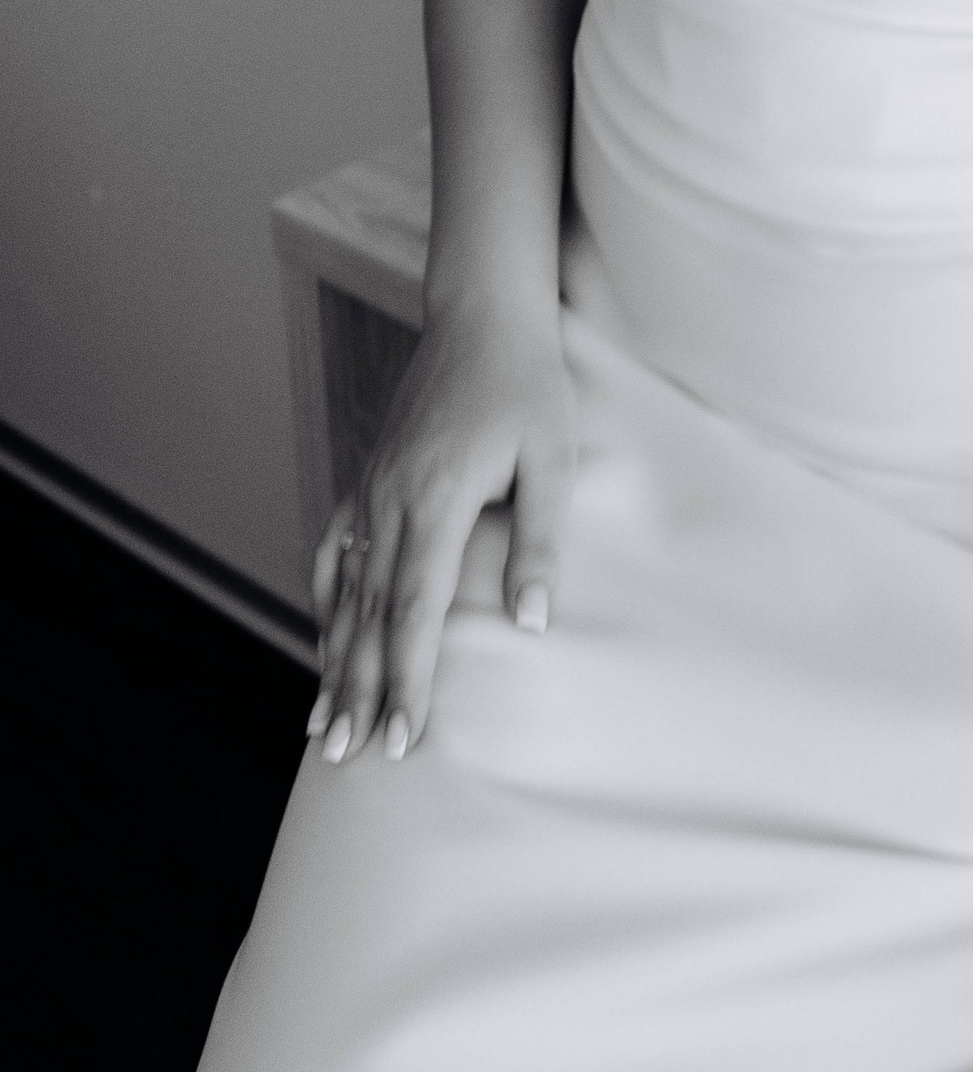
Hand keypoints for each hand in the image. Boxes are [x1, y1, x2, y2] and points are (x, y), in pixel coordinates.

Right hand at [307, 293, 573, 766]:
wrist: (483, 314)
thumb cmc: (529, 383)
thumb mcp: (552, 457)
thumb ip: (538, 541)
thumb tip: (532, 621)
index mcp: (437, 499)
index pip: (415, 609)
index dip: (406, 678)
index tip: (402, 738)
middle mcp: (392, 499)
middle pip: (369, 614)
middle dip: (358, 690)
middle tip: (345, 757)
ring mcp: (373, 487)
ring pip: (346, 589)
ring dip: (334, 658)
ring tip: (322, 724)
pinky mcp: (372, 475)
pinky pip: (338, 548)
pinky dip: (326, 599)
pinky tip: (324, 633)